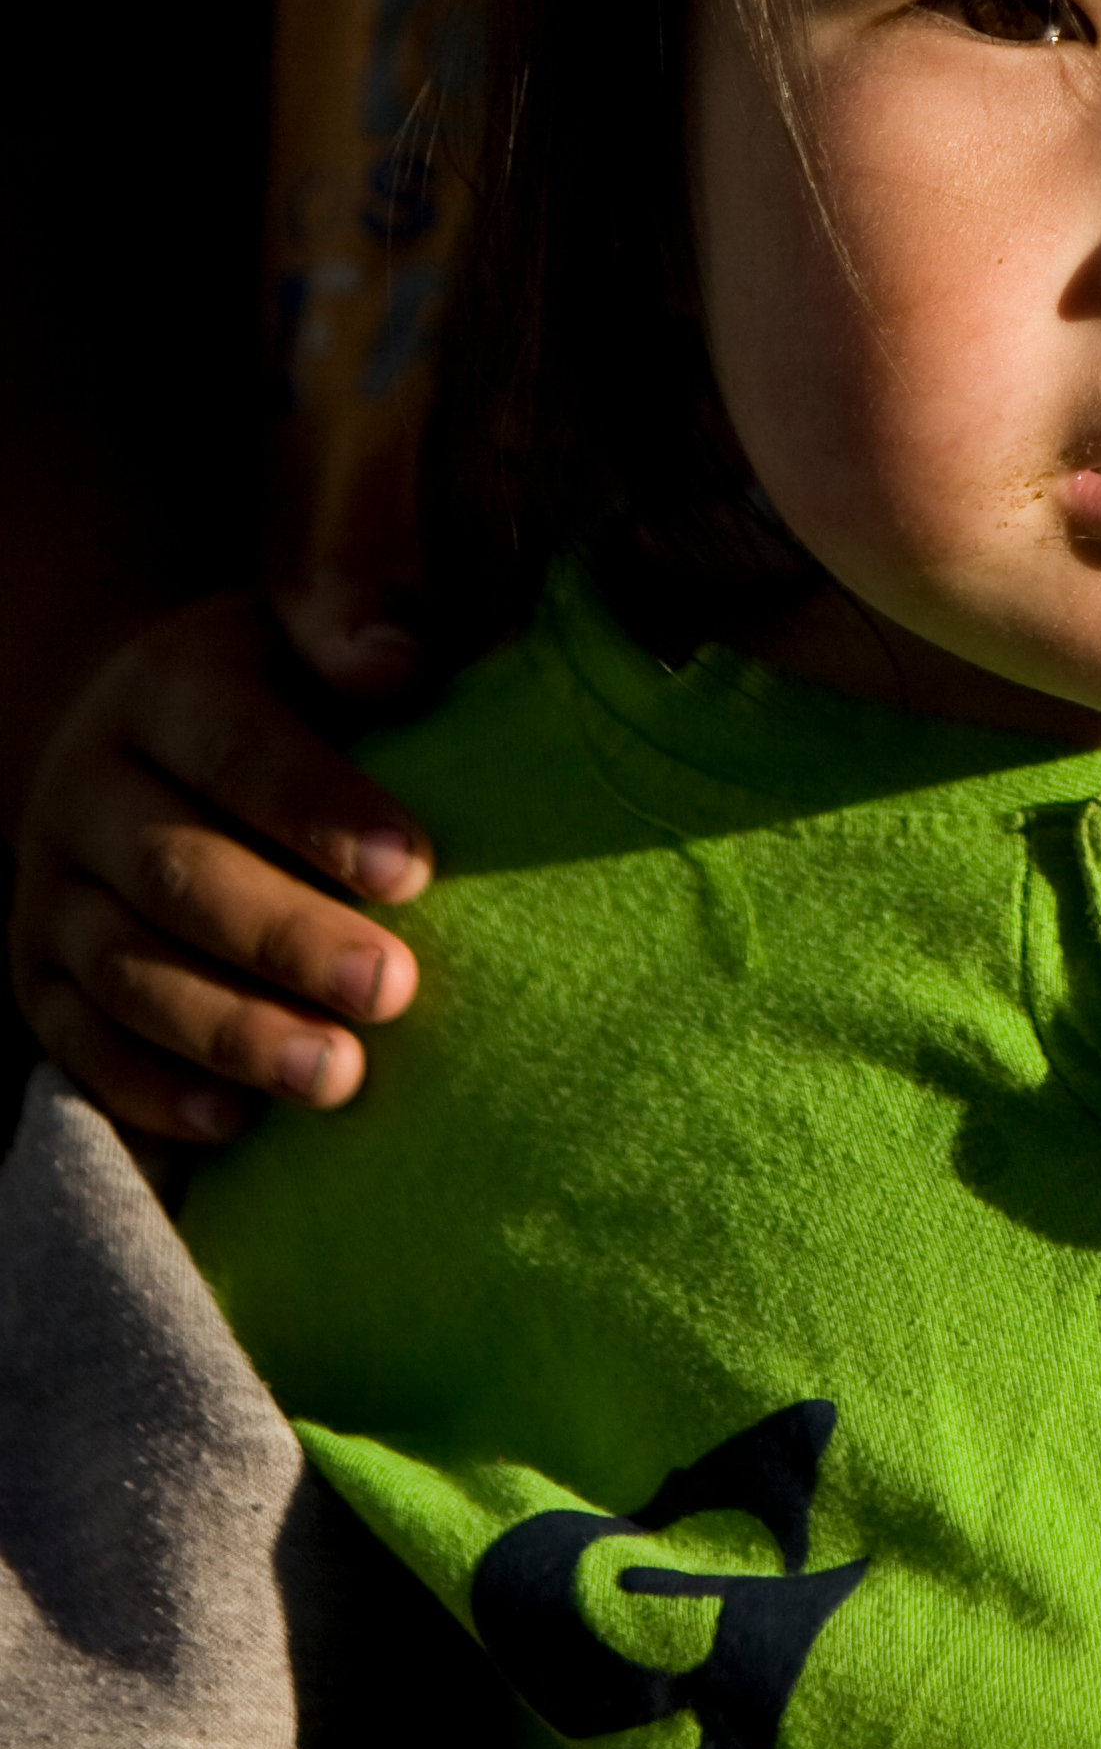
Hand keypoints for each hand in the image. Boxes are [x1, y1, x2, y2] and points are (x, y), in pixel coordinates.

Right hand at [7, 577, 433, 1141]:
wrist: (140, 734)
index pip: (236, 749)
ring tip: (340, 1077)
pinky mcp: (37, 977)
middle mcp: (86, 788)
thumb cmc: (276, 687)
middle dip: (288, 938)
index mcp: (163, 690)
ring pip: (128, 971)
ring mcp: (50, 890)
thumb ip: (353, 625)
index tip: (415, 870)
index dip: (319, 809)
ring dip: (234, 1030)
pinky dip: (152, 1090)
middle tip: (392, 989)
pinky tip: (234, 1123)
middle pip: (178, 874)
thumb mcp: (306, 631)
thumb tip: (399, 663)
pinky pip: (81, 1045)